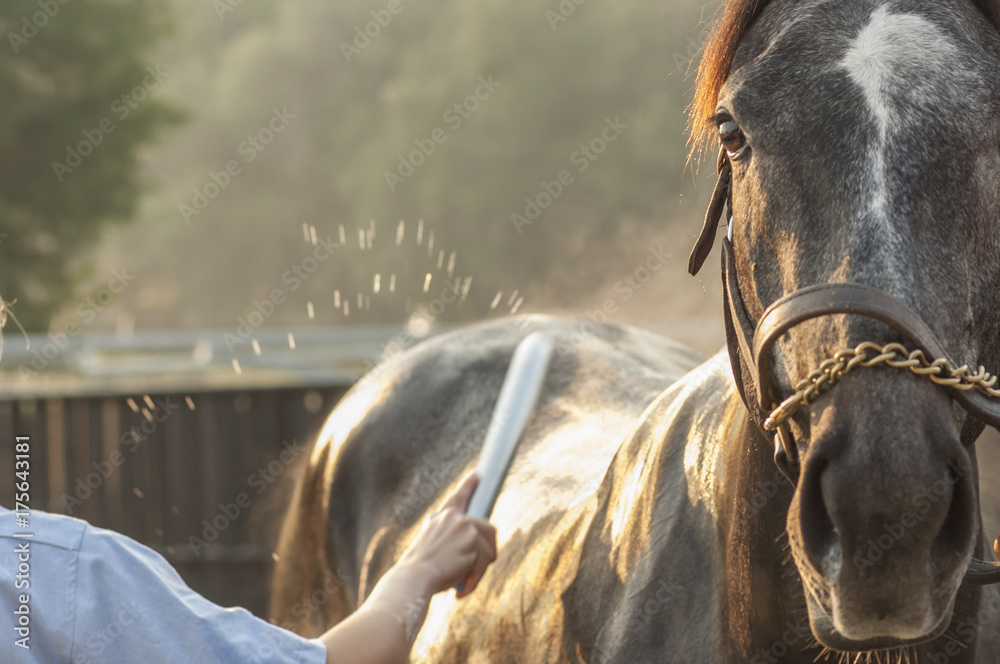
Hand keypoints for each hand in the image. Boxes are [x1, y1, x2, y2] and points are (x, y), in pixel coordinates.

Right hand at [396, 472, 497, 597]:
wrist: (412, 578)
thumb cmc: (417, 572)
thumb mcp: (431, 551)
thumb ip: (450, 544)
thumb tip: (471, 552)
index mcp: (439, 519)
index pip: (458, 497)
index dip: (469, 485)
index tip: (478, 475)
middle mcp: (452, 517)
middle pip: (486, 527)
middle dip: (489, 548)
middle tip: (487, 563)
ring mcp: (464, 525)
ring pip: (488, 549)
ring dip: (480, 569)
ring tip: (466, 584)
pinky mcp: (473, 538)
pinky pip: (485, 562)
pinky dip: (476, 579)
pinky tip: (462, 591)